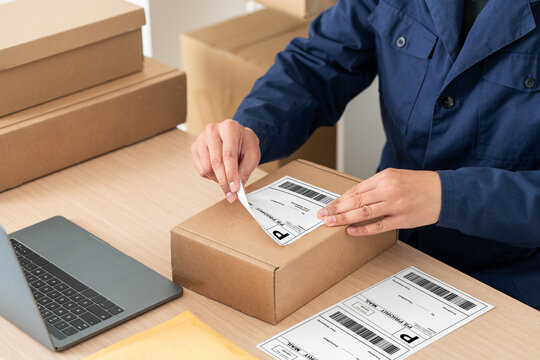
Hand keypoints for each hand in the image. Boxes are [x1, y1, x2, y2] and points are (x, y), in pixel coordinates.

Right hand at [191, 119, 260, 202]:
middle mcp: (213, 130)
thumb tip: (237, 190)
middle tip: (231, 193)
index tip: (235, 188)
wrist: (238, 137)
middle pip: (216, 162)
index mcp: (229, 128)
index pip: (228, 154)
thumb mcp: (252, 156)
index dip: (231, 174)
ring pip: (206, 168)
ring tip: (228, 177)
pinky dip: (211, 176)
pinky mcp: (195, 147)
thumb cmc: (245, 144)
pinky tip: (220, 171)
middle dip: (224, 181)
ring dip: (218, 179)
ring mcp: (201, 138)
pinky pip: (201, 169)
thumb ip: (244, 172)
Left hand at [317, 168, 440, 235]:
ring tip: (330, 222)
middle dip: (336, 209)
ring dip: (344, 218)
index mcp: (385, 177)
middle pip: (355, 200)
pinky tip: (350, 230)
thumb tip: (354, 197)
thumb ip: (376, 186)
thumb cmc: (419, 185)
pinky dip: (363, 229)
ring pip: (363, 212)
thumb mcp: (396, 177)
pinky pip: (378, 225)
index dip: (339, 199)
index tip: (327, 205)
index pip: (355, 189)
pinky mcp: (402, 219)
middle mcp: (388, 189)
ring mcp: (395, 205)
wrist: (445, 192)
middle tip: (322, 215)